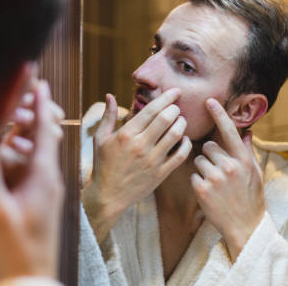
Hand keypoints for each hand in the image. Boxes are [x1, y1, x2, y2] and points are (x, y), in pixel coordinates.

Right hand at [0, 81, 64, 280]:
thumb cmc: (13, 249)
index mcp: (43, 174)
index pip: (43, 127)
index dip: (38, 101)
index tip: (36, 79)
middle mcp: (47, 179)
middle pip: (31, 141)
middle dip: (14, 126)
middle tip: (0, 110)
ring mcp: (41, 193)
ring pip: (21, 161)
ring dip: (2, 155)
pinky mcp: (33, 205)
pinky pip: (19, 178)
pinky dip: (2, 174)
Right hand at [82, 88, 191, 242]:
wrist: (108, 196)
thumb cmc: (103, 165)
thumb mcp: (100, 139)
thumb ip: (107, 116)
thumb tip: (110, 95)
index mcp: (125, 135)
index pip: (151, 110)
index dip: (166, 98)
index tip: (174, 91)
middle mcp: (140, 146)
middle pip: (166, 119)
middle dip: (175, 108)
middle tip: (177, 107)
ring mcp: (152, 161)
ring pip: (176, 135)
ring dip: (182, 124)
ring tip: (180, 121)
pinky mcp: (160, 174)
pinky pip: (181, 155)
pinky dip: (186, 144)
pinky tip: (184, 139)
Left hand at [190, 98, 264, 261]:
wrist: (245, 227)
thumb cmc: (251, 198)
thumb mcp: (255, 174)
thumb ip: (247, 151)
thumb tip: (247, 131)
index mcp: (243, 159)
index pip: (229, 131)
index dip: (219, 114)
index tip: (209, 100)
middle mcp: (230, 166)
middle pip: (208, 146)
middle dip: (210, 155)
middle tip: (220, 172)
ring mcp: (215, 177)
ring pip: (199, 160)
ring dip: (203, 169)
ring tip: (216, 185)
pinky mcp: (202, 189)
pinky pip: (193, 175)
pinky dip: (198, 182)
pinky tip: (209, 193)